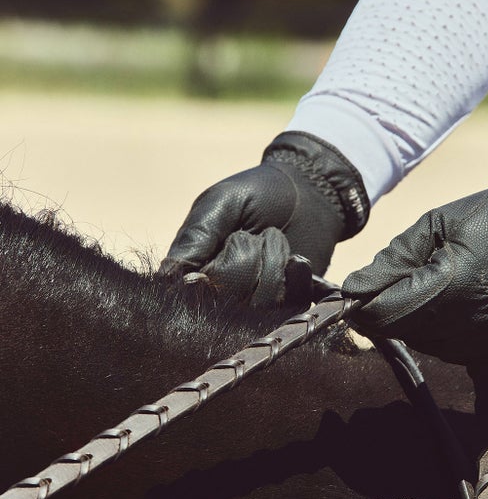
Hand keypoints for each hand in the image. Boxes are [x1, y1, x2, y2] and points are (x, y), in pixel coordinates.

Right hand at [161, 131, 368, 305]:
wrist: (310, 192)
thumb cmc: (259, 192)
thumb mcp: (222, 202)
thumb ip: (196, 236)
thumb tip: (166, 276)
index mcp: (197, 266)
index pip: (194, 291)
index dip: (214, 274)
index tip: (233, 243)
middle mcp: (224, 290)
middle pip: (230, 300)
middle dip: (248, 260)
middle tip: (255, 234)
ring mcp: (258, 300)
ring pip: (261, 305)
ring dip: (274, 264)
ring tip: (276, 240)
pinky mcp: (289, 302)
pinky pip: (290, 306)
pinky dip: (297, 279)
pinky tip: (297, 259)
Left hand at [342, 145, 487, 364]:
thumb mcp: (435, 225)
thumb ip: (391, 262)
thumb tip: (353, 292)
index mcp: (451, 287)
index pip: (383, 315)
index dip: (361, 305)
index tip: (356, 290)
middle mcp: (469, 325)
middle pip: (401, 332)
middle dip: (389, 308)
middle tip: (402, 276)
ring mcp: (487, 344)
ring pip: (424, 343)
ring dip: (415, 320)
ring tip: (436, 283)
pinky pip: (451, 349)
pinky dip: (441, 330)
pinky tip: (452, 304)